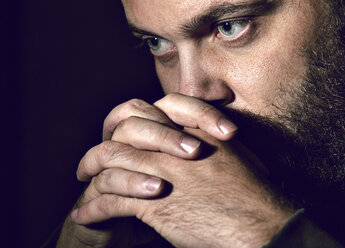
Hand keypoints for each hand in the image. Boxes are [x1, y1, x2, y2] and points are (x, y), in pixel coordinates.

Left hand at [71, 94, 293, 247]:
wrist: (258, 223)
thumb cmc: (254, 191)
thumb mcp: (236, 154)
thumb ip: (212, 141)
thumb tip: (202, 139)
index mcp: (190, 131)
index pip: (150, 110)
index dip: (131, 119)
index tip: (122, 133)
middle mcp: (170, 146)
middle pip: (122, 132)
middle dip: (102, 145)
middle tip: (90, 161)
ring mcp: (160, 173)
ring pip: (110, 162)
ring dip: (90, 171)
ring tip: (83, 182)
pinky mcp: (153, 204)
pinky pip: (111, 200)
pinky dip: (93, 208)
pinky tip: (84, 214)